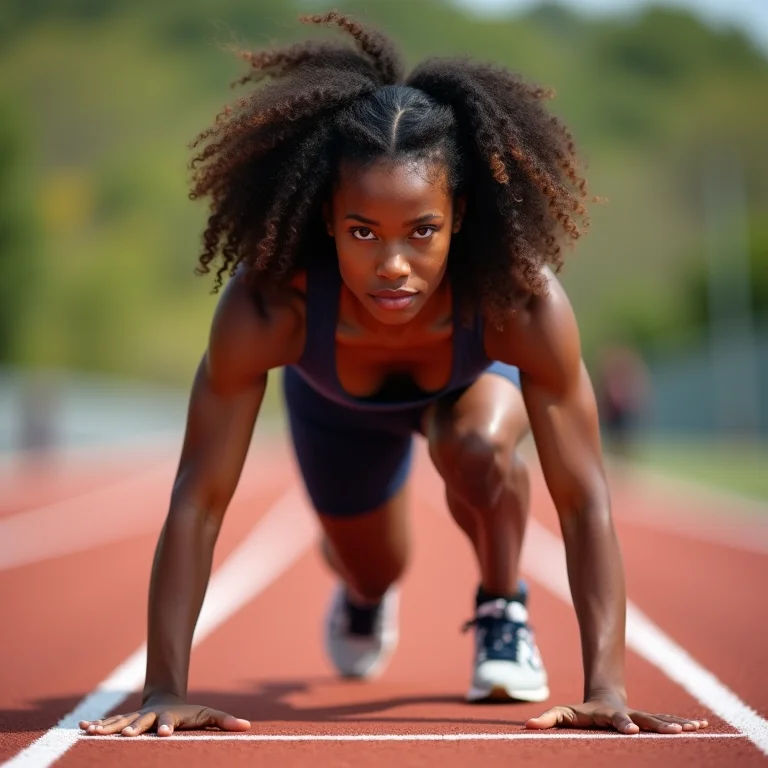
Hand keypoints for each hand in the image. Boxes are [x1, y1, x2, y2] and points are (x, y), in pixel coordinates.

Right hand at [79, 695, 250, 736]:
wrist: (165, 700)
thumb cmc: (190, 713)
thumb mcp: (208, 715)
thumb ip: (225, 721)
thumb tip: (248, 726)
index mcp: (170, 718)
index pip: (170, 722)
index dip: (168, 726)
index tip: (165, 733)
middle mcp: (150, 717)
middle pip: (141, 723)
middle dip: (134, 729)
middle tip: (128, 736)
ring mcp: (135, 719)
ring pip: (120, 723)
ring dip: (108, 728)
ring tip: (93, 733)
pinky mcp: (122, 722)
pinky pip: (108, 724)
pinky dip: (95, 726)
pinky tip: (81, 729)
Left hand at [526, 697, 708, 734]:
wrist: (602, 698)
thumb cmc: (581, 712)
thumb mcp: (562, 714)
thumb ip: (546, 719)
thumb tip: (526, 726)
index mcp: (609, 715)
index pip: (616, 720)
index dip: (622, 723)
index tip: (631, 728)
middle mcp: (629, 715)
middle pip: (645, 719)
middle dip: (659, 725)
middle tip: (676, 731)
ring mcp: (642, 716)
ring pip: (660, 719)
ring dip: (676, 724)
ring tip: (694, 728)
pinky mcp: (651, 719)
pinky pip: (669, 721)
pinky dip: (683, 723)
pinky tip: (701, 726)